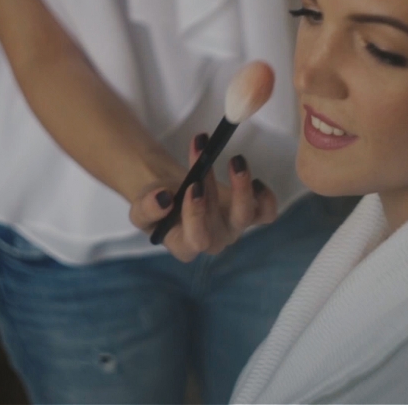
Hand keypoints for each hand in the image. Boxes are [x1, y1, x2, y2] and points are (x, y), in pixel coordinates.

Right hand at [129, 134, 278, 261]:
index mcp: (186, 245)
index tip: (193, 184)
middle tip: (206, 162)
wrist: (172, 193)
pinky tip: (255, 179)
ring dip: (242, 187)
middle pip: (224, 225)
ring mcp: (233, 227)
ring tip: (235, 160)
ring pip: (247, 215)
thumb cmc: (158, 206)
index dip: (197, 215)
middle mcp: (214, 240)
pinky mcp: (248, 212)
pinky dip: (266, 198)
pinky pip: (266, 213)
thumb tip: (164, 199)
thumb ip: (148, 208)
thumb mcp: (141, 209)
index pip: (197, 239)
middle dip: (217, 190)